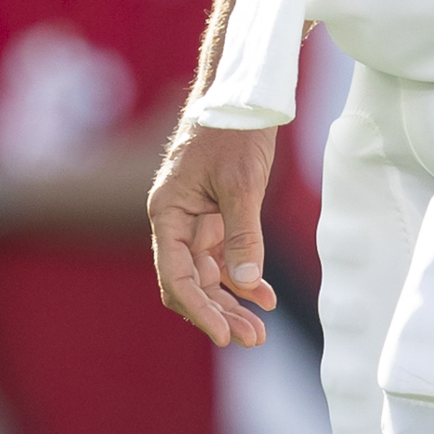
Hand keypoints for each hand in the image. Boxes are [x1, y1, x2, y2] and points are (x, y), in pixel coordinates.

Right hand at [147, 120, 281, 349]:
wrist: (242, 95)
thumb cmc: (233, 131)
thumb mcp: (242, 184)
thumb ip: (243, 235)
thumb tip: (245, 284)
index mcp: (168, 213)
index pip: (177, 276)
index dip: (199, 309)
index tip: (225, 335)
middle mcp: (175, 221)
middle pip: (191, 282)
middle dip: (219, 313)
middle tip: (252, 339)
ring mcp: (195, 221)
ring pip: (208, 275)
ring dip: (232, 302)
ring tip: (260, 330)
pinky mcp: (215, 217)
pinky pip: (225, 258)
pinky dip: (244, 278)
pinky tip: (265, 297)